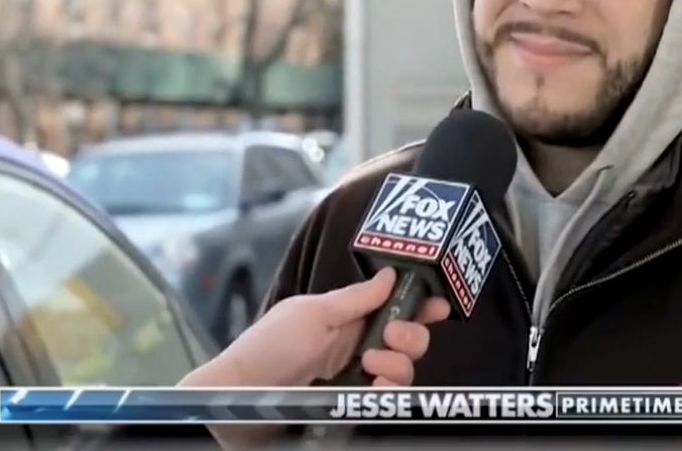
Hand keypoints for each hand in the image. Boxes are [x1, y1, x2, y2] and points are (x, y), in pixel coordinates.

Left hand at [180, 267, 450, 388]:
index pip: (393, 307)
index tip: (439, 303)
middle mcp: (357, 348)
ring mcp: (357, 379)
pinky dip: (392, 388)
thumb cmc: (267, 349)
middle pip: (409, 339)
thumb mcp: (311, 314)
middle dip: (413, 333)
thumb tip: (391, 275)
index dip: (420, 304)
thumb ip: (355, 300)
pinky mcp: (355, 405)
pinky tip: (375, 383)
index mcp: (346, 319)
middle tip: (392, 335)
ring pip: (405, 369)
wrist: (241, 398)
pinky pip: (391, 397)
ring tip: (371, 362)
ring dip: (399, 362)